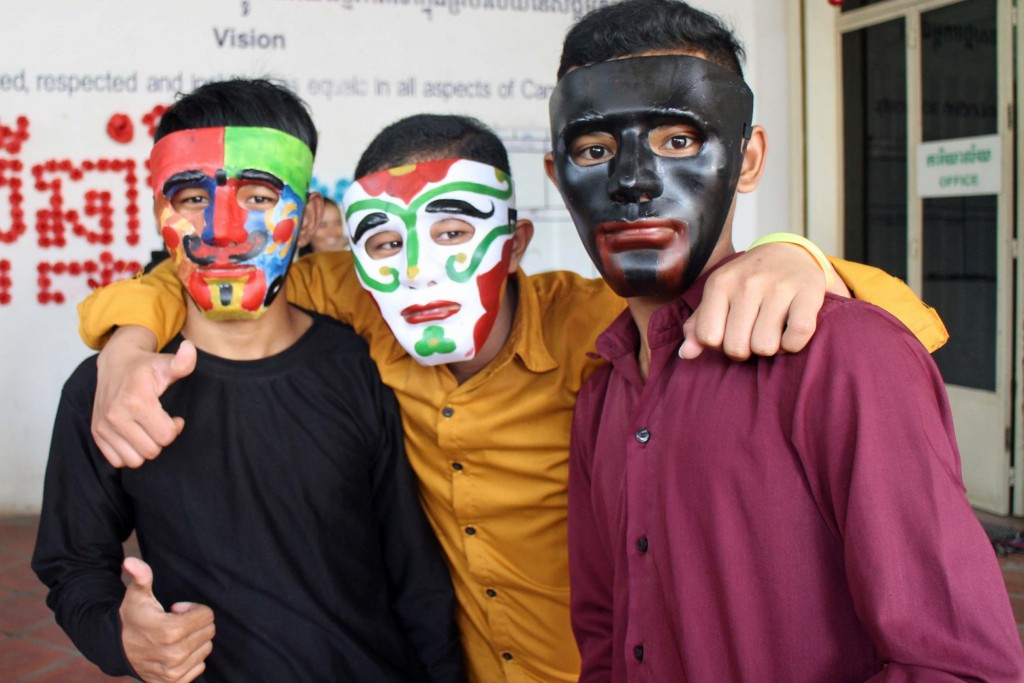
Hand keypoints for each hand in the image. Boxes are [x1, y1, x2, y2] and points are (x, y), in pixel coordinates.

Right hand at [91, 327, 196, 467]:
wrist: (114, 363)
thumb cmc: (145, 367)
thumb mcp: (166, 363)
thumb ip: (182, 362)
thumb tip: (190, 349)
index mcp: (136, 400)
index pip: (166, 436)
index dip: (175, 428)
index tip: (175, 418)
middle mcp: (116, 415)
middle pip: (152, 451)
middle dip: (161, 439)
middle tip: (161, 423)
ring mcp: (103, 426)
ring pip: (135, 460)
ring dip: (146, 448)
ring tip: (148, 430)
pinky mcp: (97, 433)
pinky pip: (118, 461)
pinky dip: (129, 452)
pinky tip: (135, 435)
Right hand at [120, 557, 214, 682]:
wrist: (117, 649)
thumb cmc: (132, 617)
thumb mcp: (136, 595)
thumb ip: (140, 577)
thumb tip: (131, 561)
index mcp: (169, 631)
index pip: (207, 616)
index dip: (192, 609)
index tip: (176, 610)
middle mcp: (174, 655)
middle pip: (209, 631)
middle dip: (195, 623)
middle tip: (176, 622)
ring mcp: (174, 671)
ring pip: (206, 647)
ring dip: (194, 640)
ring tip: (174, 637)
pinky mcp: (174, 682)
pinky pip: (200, 665)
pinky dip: (191, 657)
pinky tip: (174, 651)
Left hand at [680, 242, 844, 359]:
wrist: (789, 254)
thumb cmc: (747, 283)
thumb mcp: (718, 297)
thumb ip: (698, 326)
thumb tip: (686, 354)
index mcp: (720, 283)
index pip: (707, 337)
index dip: (719, 345)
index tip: (730, 333)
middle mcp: (747, 283)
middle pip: (736, 347)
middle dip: (745, 350)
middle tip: (753, 334)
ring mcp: (778, 286)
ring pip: (764, 347)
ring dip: (770, 348)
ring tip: (772, 332)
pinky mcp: (808, 293)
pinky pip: (795, 338)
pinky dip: (792, 345)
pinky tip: (789, 333)